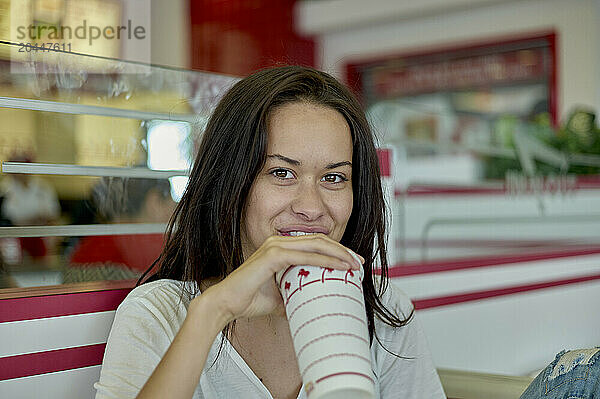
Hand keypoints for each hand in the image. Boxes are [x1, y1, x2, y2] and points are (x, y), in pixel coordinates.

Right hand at [200, 234, 363, 322]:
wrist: (226, 304)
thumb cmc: (249, 299)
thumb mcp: (280, 298)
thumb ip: (296, 296)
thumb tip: (312, 307)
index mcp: (280, 247)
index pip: (314, 244)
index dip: (336, 251)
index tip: (352, 263)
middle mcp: (278, 242)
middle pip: (319, 240)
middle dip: (343, 250)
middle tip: (359, 263)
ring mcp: (275, 246)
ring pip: (315, 244)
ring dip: (339, 253)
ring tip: (354, 265)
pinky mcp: (272, 256)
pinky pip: (304, 256)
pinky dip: (325, 261)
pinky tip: (340, 268)